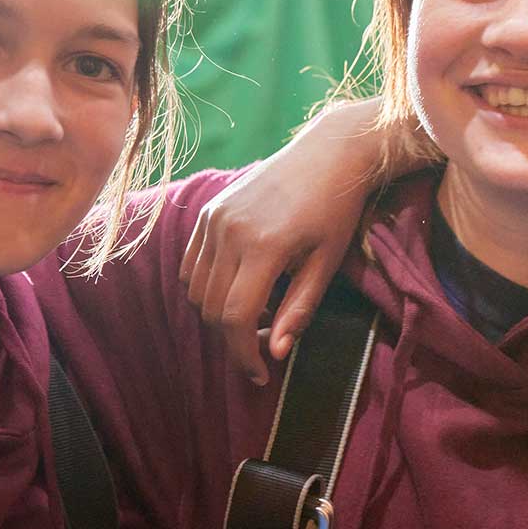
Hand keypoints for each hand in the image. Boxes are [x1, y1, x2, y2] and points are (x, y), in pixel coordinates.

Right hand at [182, 98, 395, 381]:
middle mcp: (230, 231)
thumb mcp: (326, 264)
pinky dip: (207, 287)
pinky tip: (239, 288)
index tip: (259, 374)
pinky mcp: (208, 210)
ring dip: (218, 314)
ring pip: (196, 290)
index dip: (243, 354)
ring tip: (256, 314)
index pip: (235, 316)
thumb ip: (299, 310)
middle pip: (212, 308)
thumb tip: (275, 353)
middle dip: (232, 339)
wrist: (328, 154)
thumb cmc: (336, 211)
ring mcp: (214, 218)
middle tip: (262, 346)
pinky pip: (192, 264)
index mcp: (264, 245)